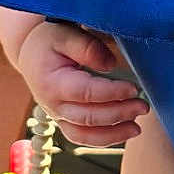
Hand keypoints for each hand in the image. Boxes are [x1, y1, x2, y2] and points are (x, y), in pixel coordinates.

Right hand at [15, 21, 147, 146]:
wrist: (30, 53)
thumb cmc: (49, 41)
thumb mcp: (65, 34)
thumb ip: (87, 47)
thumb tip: (111, 65)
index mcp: (52, 82)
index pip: (85, 92)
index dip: (111, 93)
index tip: (133, 89)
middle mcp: (52, 104)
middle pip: (87, 117)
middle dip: (118, 114)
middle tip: (143, 106)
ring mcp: (57, 116)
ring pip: (84, 135)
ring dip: (113, 135)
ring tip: (137, 128)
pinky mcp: (63, 121)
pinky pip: (82, 137)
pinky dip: (103, 139)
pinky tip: (123, 133)